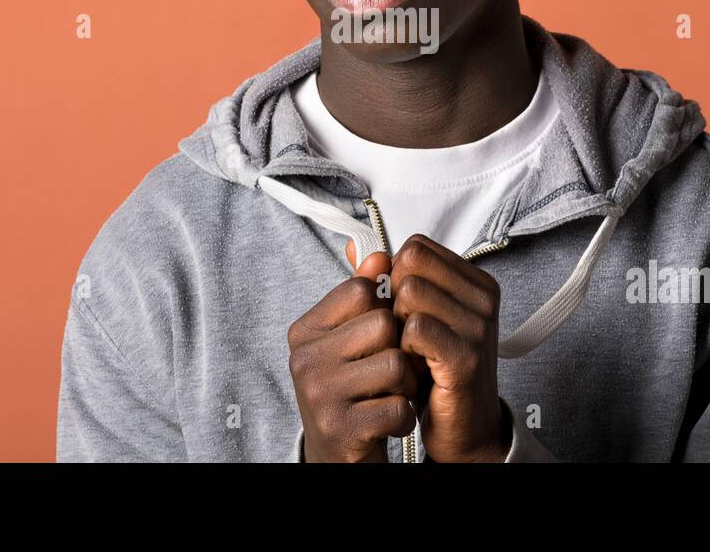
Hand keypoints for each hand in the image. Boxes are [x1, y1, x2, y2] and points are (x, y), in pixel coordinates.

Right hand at [287, 249, 418, 461]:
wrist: (339, 456)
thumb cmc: (350, 391)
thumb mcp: (350, 340)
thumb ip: (362, 295)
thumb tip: (377, 253)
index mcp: (304, 331)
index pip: (362, 290)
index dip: (384, 311)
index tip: (376, 338)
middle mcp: (304, 359)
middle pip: (383, 325)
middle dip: (399, 350)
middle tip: (388, 373)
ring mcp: (319, 395)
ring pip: (396, 365)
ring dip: (405, 385)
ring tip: (389, 395)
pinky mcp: (341, 429)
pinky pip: (398, 407)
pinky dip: (403, 417)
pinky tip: (387, 421)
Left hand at [387, 234, 511, 461]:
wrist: (464, 429)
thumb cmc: (438, 372)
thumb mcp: (416, 317)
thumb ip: (386, 279)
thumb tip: (354, 246)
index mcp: (476, 283)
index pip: (417, 248)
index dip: (397, 276)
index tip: (404, 309)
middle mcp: (483, 299)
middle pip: (411, 265)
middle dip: (394, 297)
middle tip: (405, 332)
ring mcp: (478, 327)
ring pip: (409, 292)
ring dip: (397, 324)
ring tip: (409, 350)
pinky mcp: (465, 358)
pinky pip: (415, 328)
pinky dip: (403, 347)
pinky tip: (412, 365)